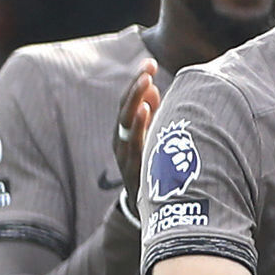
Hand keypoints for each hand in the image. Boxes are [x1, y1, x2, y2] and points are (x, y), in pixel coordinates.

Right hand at [111, 62, 158, 204]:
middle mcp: (121, 141)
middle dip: (136, 87)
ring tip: (146, 82)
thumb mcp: (151, 140)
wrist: (151, 212)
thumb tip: (153, 87)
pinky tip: (146, 110)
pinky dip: (138, 125)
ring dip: (136, 100)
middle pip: (125, 109)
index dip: (137, 81)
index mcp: (125, 132)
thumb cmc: (151, 170)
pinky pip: (134, 144)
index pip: (129, 101)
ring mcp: (125, 155)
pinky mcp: (134, 169)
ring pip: (126, 123)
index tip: (151, 62)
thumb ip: (152, 115)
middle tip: (148, 68)